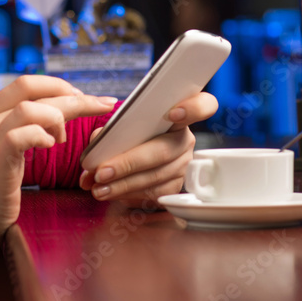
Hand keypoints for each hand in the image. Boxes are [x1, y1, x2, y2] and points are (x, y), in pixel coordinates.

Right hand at [0, 75, 116, 256]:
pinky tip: (52, 146)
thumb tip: (56, 115)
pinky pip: (21, 135)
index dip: (58, 85)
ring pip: (29, 108)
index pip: (25, 84)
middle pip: (32, 89)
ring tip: (63, 140)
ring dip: (57, 118)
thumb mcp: (3, 152)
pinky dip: (42, 136)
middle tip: (102, 106)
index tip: (82, 97)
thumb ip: (21, 130)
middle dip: (74, 96)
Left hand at [79, 92, 217, 208]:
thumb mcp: (119, 123)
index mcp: (178, 114)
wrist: (130, 153)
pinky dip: (129, 195)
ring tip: (98, 187)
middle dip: (128, 163)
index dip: (193, 108)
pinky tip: (112, 193)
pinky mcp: (176, 186)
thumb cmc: (127, 132)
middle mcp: (185, 140)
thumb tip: (98, 143)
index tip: (173, 113)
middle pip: (162, 151)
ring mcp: (183, 165)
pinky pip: (154, 193)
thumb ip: (111, 127)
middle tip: (102, 172)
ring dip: (123, 185)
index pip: (203, 105)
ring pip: (155, 176)